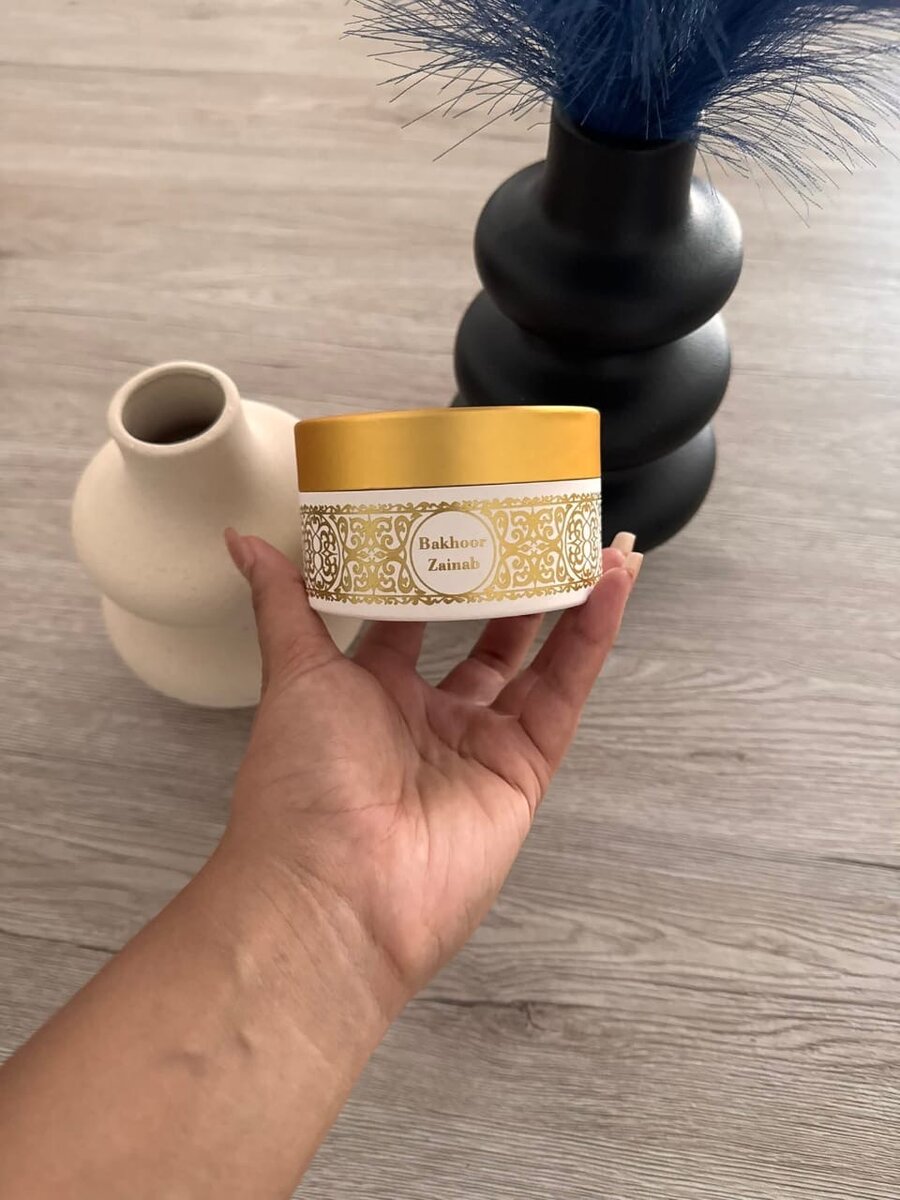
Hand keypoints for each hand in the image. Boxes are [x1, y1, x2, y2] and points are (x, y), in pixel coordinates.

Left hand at [224, 529, 640, 1011]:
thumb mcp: (294, 673)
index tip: (457, 518)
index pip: (411, 619)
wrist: (335, 887)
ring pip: (534, 662)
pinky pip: (563, 694)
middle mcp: (427, 717)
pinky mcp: (522, 769)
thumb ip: (284, 602)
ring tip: (587, 543)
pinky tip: (610, 586)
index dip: (435, 573)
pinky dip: (590, 639)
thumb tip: (241, 541)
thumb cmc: (302, 784)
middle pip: (482, 638)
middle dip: (509, 587)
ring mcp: (479, 744)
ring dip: (563, 604)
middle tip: (533, 527)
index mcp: (369, 693)